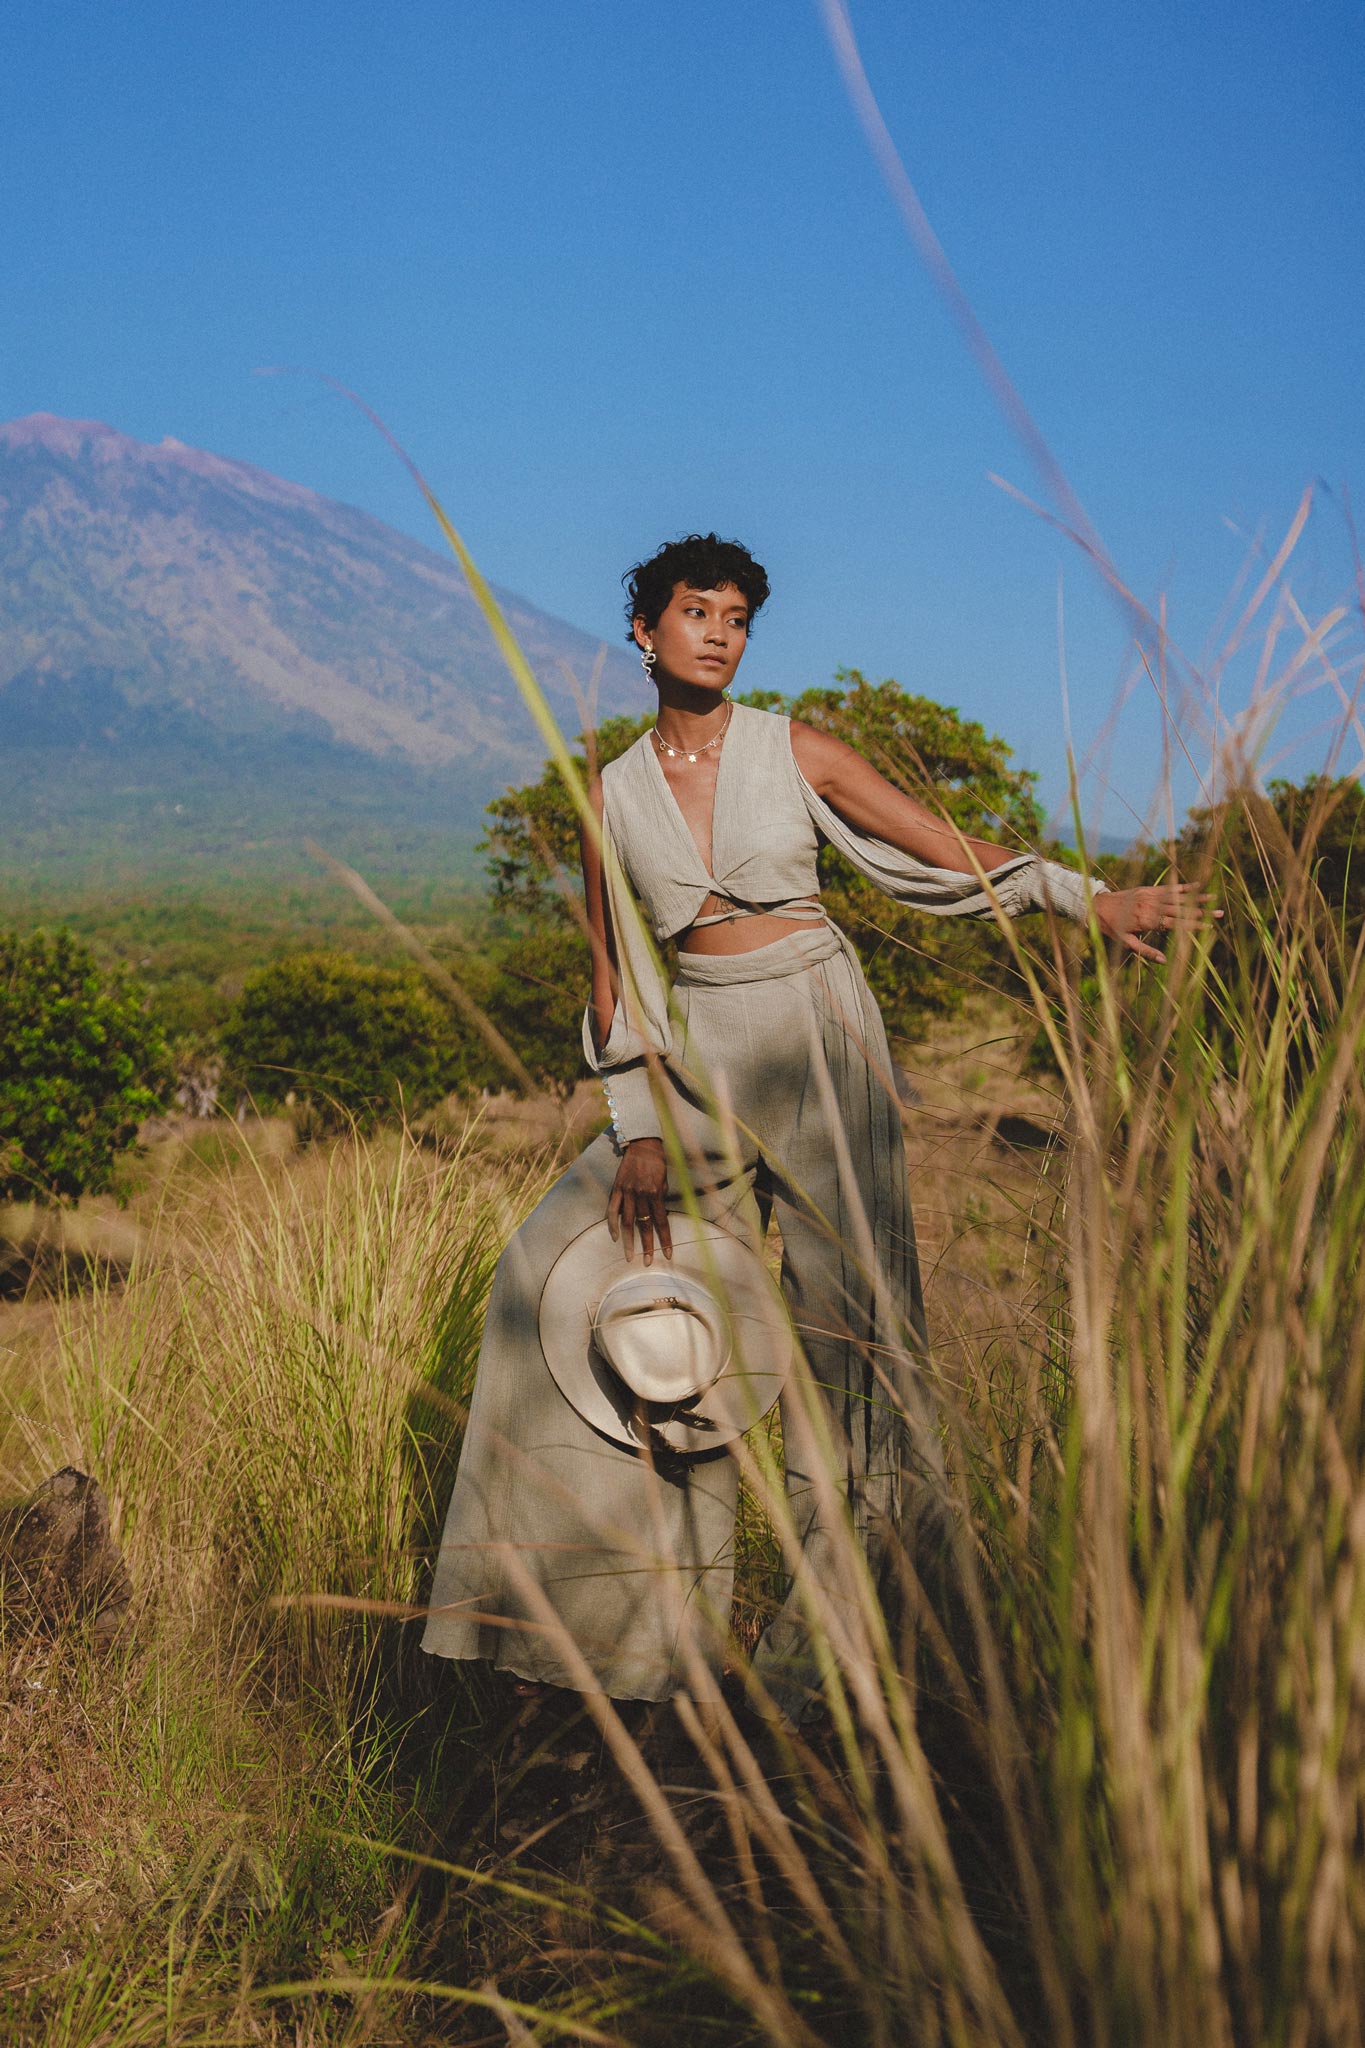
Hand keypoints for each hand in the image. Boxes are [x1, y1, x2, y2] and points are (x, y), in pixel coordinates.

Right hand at [606, 1138, 672, 1265]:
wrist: (642, 1143)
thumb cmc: (657, 1161)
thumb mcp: (665, 1179)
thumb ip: (661, 1197)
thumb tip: (659, 1213)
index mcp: (656, 1193)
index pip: (662, 1222)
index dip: (665, 1240)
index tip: (668, 1255)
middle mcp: (641, 1195)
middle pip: (644, 1226)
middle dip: (646, 1246)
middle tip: (647, 1263)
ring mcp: (627, 1192)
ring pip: (627, 1222)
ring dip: (628, 1241)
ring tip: (629, 1256)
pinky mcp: (617, 1189)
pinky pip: (613, 1210)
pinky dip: (612, 1224)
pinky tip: (614, 1237)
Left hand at [1094, 882, 1220, 962]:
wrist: (1095, 905)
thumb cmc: (1110, 927)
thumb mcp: (1124, 943)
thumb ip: (1146, 951)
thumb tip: (1164, 961)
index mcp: (1147, 921)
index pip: (1175, 924)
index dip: (1193, 926)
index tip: (1209, 927)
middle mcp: (1150, 907)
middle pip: (1181, 910)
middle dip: (1202, 912)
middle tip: (1220, 913)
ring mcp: (1149, 896)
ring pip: (1177, 897)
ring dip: (1196, 897)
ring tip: (1214, 897)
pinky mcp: (1147, 889)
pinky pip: (1167, 887)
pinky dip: (1182, 886)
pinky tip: (1196, 885)